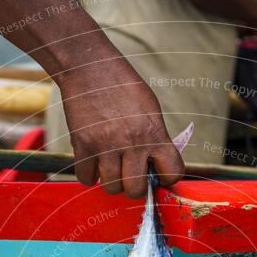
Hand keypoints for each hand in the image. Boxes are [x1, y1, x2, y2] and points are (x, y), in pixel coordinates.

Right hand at [56, 53, 183, 197]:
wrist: (90, 67)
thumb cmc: (122, 87)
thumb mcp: (150, 109)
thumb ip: (155, 138)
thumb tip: (157, 167)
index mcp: (154, 133)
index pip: (173, 172)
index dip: (166, 178)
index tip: (158, 174)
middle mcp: (132, 142)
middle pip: (136, 190)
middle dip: (133, 186)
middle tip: (128, 174)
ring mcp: (106, 145)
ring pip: (111, 188)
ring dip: (111, 181)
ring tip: (110, 166)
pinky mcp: (83, 144)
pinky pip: (86, 178)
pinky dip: (89, 175)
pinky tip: (93, 162)